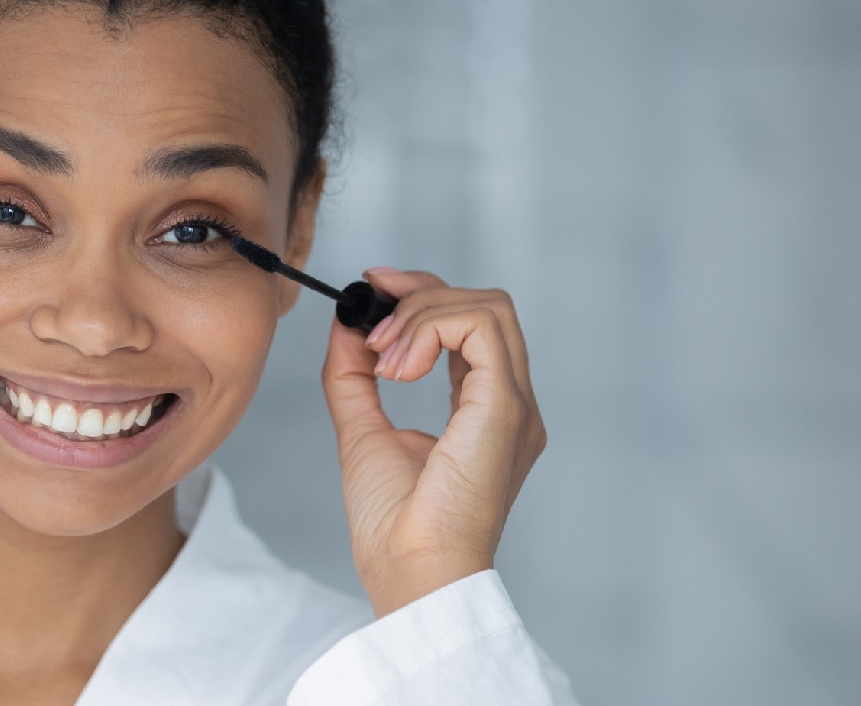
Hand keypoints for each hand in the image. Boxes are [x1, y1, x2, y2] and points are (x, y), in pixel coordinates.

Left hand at [320, 268, 546, 617]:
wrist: (410, 571)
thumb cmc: (394, 525)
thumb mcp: (362, 430)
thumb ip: (354, 376)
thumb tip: (346, 323)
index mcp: (484, 410)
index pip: (470, 324)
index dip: (421, 296)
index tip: (372, 289)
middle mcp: (509, 403)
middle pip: (484, 304)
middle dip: (420, 293)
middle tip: (371, 322)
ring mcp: (514, 404)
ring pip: (487, 307)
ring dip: (421, 314)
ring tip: (382, 359)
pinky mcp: (504, 407)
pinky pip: (481, 328)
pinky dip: (430, 329)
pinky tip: (397, 368)